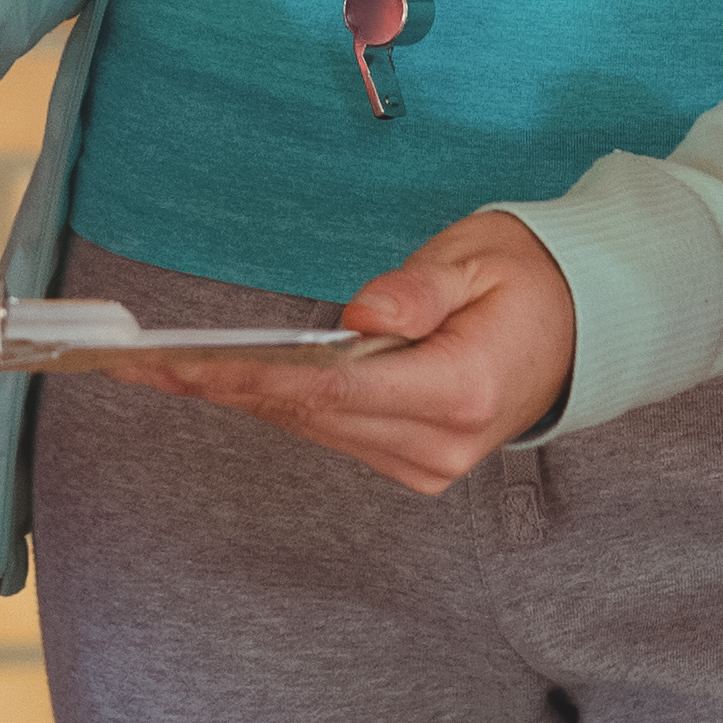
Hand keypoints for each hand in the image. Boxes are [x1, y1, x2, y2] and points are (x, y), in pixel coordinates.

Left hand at [127, 211, 577, 492]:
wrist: (584, 329)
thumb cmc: (530, 279)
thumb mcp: (482, 258)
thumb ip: (420, 288)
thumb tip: (359, 316)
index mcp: (462, 393)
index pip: (337, 391)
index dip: (255, 377)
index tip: (189, 364)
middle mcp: (439, 446)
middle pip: (310, 416)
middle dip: (222, 385)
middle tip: (137, 361)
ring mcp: (425, 464)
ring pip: (311, 428)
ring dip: (238, 398)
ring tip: (156, 367)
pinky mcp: (411, 462)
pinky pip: (329, 430)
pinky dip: (277, 403)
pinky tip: (219, 378)